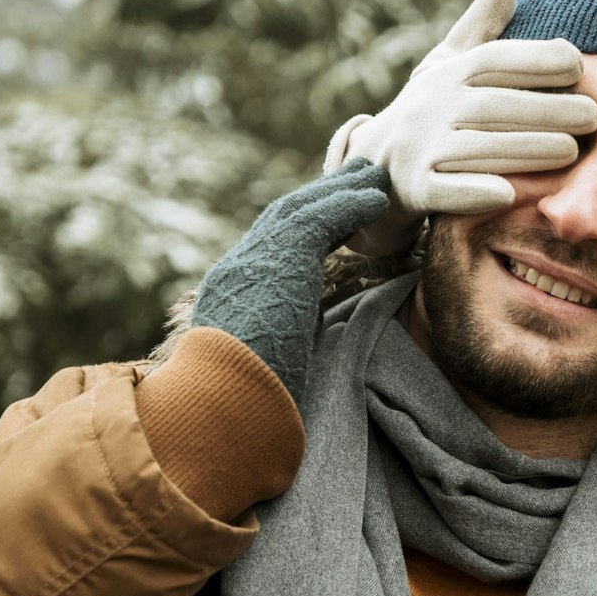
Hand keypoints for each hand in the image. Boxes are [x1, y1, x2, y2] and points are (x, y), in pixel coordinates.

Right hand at [191, 159, 388, 401]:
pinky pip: (320, 220)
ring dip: (340, 192)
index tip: (332, 221)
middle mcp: (237, 273)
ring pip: (300, 212)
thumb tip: (299, 371)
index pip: (268, 255)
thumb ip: (280, 359)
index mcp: (231, 301)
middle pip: (282, 221)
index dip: (302, 233)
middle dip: (320, 199)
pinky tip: (377, 198)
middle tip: (355, 179)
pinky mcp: (278, 263)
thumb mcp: (263, 378)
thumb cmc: (242, 417)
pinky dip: (350, 205)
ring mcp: (252, 263)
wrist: (219, 414)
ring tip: (375, 178)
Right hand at [324, 0, 596, 255]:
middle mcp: (432, 106)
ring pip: (476, 148)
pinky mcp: (415, 189)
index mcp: (449, 74)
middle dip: (545, 109)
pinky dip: (473, 193)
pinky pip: (445, 191)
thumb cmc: (432, 110)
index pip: (494, 60)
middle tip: (593, 117)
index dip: (536, 58)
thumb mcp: (449, 63)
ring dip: (525, 149)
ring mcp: (421, 148)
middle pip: (493, 105)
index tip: (579, 63)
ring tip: (571, 151)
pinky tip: (508, 194)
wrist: (376, 166)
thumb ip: (484, 25)